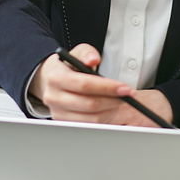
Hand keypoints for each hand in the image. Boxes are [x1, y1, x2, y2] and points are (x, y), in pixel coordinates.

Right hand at [29, 43, 173, 125]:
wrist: (52, 80)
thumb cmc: (69, 67)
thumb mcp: (78, 53)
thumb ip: (87, 53)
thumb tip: (93, 60)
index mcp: (56, 77)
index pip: (85, 85)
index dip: (108, 87)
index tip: (125, 88)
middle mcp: (53, 97)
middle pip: (90, 104)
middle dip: (113, 100)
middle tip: (127, 95)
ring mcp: (58, 113)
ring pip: (91, 118)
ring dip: (111, 110)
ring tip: (118, 101)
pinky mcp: (65, 123)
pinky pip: (89, 125)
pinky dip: (104, 118)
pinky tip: (110, 108)